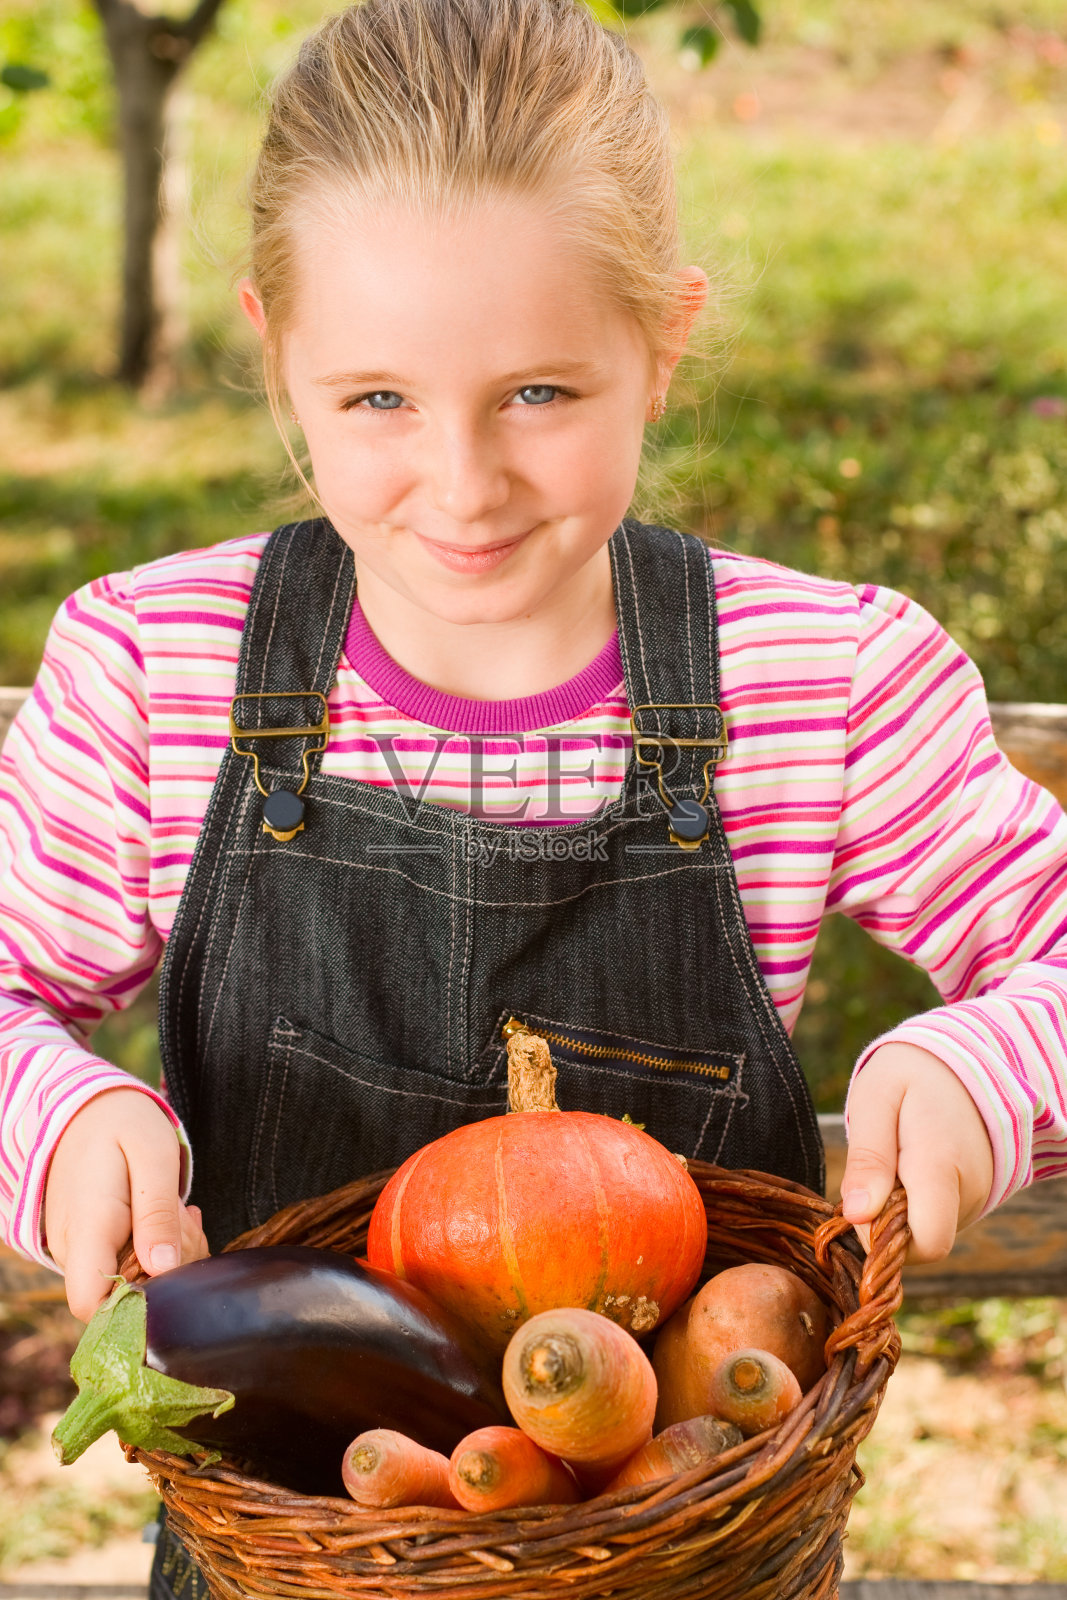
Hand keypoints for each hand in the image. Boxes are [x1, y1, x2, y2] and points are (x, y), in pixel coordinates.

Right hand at [44, 1087, 208, 1320]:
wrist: (87, 1108)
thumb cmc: (123, 1123)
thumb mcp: (153, 1156)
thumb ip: (158, 1212)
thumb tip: (164, 1269)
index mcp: (88, 1227)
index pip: (91, 1305)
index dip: (134, 1309)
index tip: (174, 1273)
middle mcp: (75, 1247)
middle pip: (120, 1297)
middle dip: (168, 1274)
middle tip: (187, 1221)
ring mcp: (80, 1248)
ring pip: (127, 1282)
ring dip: (167, 1257)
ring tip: (179, 1212)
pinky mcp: (90, 1245)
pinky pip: (127, 1264)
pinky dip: (157, 1248)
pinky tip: (169, 1216)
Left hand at [840, 1042, 994, 1262]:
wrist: (965, 1060)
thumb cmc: (910, 1075)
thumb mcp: (875, 1099)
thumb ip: (868, 1157)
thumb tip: (858, 1216)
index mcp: (940, 1163)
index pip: (927, 1243)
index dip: (884, 1241)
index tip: (860, 1205)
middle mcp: (968, 1190)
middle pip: (921, 1242)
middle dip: (886, 1222)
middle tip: (875, 1169)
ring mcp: (978, 1197)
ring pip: (927, 1232)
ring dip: (900, 1209)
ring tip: (896, 1156)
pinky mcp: (976, 1199)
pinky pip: (937, 1218)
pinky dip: (917, 1202)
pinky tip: (911, 1164)